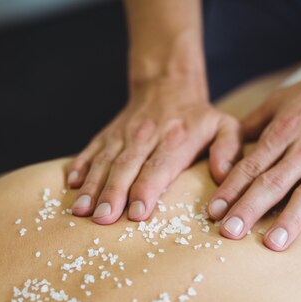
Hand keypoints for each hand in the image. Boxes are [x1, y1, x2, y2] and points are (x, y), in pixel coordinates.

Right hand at [67, 76, 240, 223]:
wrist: (168, 83)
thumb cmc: (199, 117)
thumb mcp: (224, 127)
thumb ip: (228, 150)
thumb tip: (223, 175)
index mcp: (175, 140)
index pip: (158, 168)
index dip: (146, 191)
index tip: (137, 214)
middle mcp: (145, 137)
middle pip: (126, 168)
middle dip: (113, 194)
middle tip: (103, 219)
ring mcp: (122, 135)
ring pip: (104, 161)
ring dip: (92, 187)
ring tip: (81, 210)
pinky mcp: (107, 135)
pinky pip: (90, 150)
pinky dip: (80, 166)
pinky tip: (72, 184)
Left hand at [207, 58, 300, 250]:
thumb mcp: (282, 99)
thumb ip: (252, 125)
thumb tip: (224, 149)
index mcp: (285, 129)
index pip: (252, 165)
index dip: (231, 189)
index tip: (213, 212)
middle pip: (274, 183)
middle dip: (249, 209)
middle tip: (230, 233)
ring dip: (290, 220)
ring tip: (273, 244)